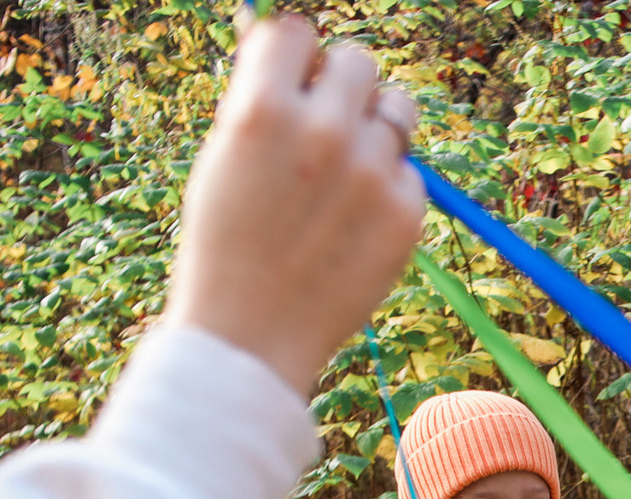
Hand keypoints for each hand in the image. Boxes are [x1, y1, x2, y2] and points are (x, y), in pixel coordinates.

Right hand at [160, 13, 425, 398]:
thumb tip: (292, 51)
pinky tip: (353, 224)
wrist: (249, 336)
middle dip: (340, 86)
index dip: (291, 55)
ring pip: (396, 110)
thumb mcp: (222, 158)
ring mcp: (372, 173)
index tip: (289, 81)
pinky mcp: (405, 213)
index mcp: (263, 109)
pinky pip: (407, 171)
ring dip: (376, 126)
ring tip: (346, 171)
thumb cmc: (224, 245)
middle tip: (323, 128)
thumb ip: (261, 102)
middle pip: (357, 61)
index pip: (295, 31)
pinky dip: (387, 188)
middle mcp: (324, 132)